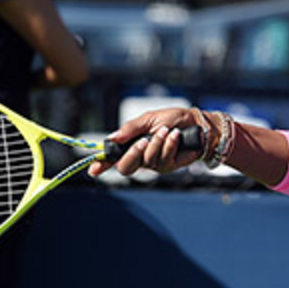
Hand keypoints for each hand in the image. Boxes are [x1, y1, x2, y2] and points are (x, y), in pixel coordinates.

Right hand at [88, 107, 202, 177]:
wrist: (195, 123)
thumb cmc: (171, 119)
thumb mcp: (148, 119)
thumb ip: (130, 129)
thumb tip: (111, 139)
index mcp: (131, 144)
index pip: (113, 157)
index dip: (102, 164)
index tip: (93, 169)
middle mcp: (140, 156)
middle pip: (125, 167)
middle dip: (132, 154)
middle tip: (142, 142)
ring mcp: (154, 163)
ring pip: (147, 160)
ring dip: (157, 143)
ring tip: (166, 130)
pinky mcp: (168, 166)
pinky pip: (163, 158)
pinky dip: (169, 144)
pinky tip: (176, 136)